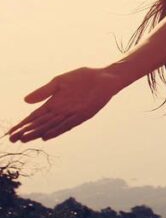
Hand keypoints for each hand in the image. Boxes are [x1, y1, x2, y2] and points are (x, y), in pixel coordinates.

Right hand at [5, 67, 122, 142]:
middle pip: (40, 124)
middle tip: (12, 139)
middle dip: (26, 132)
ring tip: (24, 139)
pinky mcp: (82, 115)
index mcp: (53, 103)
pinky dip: (56, 131)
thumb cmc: (82, 78)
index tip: (10, 132)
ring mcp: (71, 114)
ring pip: (51, 127)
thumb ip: (43, 92)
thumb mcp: (59, 82)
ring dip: (38, 133)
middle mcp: (61, 111)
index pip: (34, 117)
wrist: (103, 77)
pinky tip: (46, 136)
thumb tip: (25, 101)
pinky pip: (67, 125)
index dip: (22, 124)